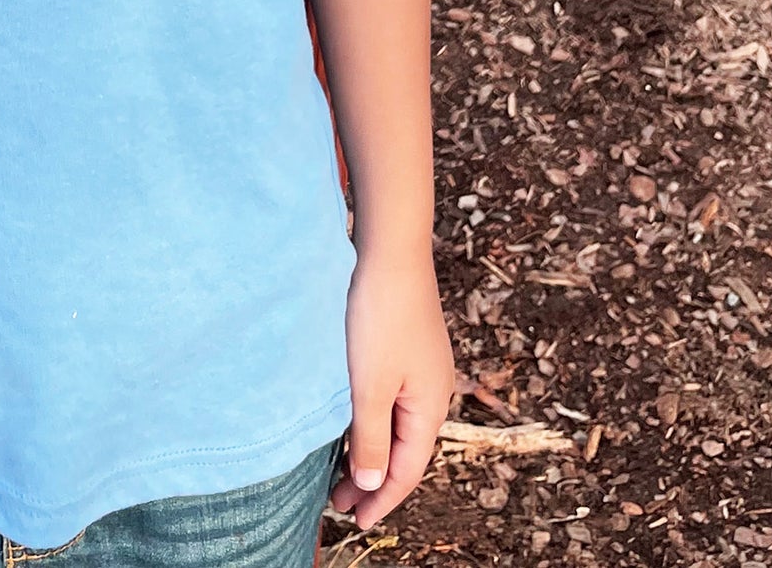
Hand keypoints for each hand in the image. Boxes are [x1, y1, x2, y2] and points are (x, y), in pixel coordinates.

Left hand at [329, 245, 454, 529]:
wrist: (390, 250)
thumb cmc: (380, 316)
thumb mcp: (369, 385)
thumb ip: (370, 438)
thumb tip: (372, 484)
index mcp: (430, 406)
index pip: (407, 469)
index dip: (381, 498)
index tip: (356, 521)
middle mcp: (433, 391)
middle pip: (404, 450)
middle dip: (373, 479)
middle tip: (338, 502)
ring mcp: (421, 367)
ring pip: (396, 424)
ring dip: (370, 449)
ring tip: (339, 470)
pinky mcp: (406, 346)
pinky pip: (391, 399)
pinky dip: (371, 420)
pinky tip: (351, 421)